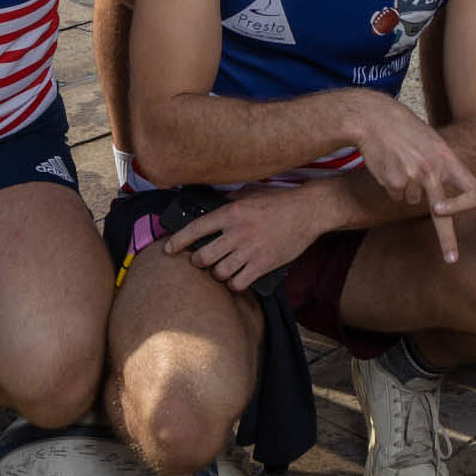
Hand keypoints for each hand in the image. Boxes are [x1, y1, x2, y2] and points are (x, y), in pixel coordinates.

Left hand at [163, 187, 318, 291]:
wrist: (308, 211)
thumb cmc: (279, 202)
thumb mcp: (251, 193)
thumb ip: (231, 200)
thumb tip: (214, 206)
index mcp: (232, 212)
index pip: (196, 228)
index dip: (177, 241)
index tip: (168, 249)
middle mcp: (238, 232)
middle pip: (203, 257)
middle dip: (198, 261)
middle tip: (200, 260)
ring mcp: (250, 250)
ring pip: (219, 273)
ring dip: (218, 273)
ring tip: (223, 267)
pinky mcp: (263, 265)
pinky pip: (238, 283)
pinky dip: (235, 283)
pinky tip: (238, 277)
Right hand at [347, 94, 475, 262]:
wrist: (374, 119)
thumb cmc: (404, 128)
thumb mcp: (431, 140)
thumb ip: (441, 164)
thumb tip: (440, 195)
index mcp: (445, 157)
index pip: (468, 185)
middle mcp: (431, 169)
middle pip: (441, 211)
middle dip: (447, 238)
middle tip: (452, 258)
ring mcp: (412, 177)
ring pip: (413, 199)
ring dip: (407, 187)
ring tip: (401, 162)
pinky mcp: (394, 182)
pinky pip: (396, 195)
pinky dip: (392, 185)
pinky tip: (389, 165)